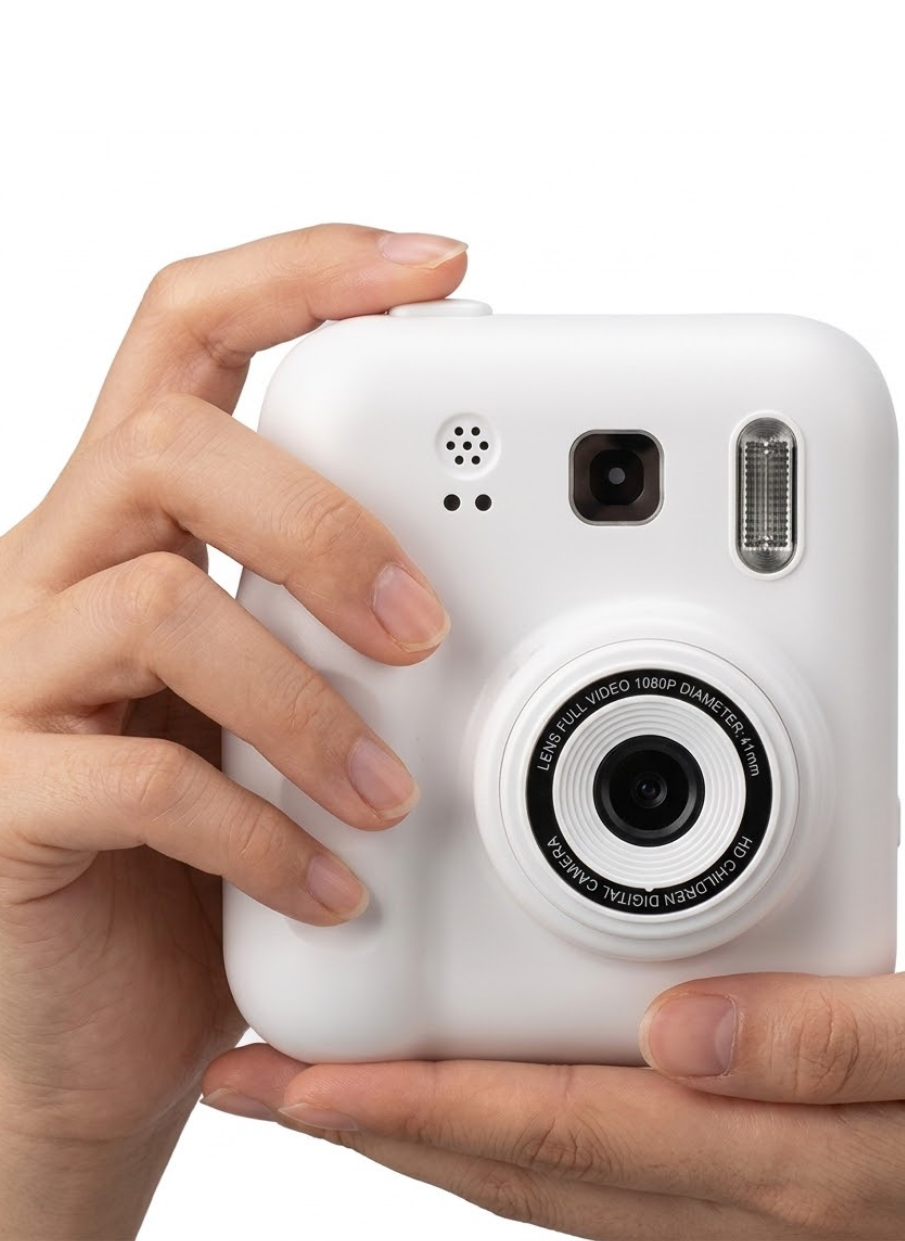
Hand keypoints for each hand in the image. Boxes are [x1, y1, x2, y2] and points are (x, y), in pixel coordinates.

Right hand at [0, 224, 466, 1237]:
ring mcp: (18, 680)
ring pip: (155, 602)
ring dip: (306, 700)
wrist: (96, 1011)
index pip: (190, 331)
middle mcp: (60, 570)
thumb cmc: (209, 843)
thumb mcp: (284, 698)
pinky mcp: (6, 800)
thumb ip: (341, 620)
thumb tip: (486, 573)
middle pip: (172, 441)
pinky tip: (332, 883)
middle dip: (320, 516)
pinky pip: (142, 783)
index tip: (435, 264)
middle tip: (424, 625)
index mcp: (137, 519)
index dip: (302, 273)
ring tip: (391, 792)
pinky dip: (262, 833)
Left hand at [204, 928, 904, 1238]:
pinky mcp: (782, 1171)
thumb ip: (834, 1039)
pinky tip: (506, 1097)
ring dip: (439, 1133)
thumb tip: (678, 1031)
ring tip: (348, 1089)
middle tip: (271, 1084)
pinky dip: (530, 1130)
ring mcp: (764, 1197)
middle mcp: (754, 1193)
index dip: (415, 1104)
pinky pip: (618, 1161)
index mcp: (784, 1156)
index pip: (554, 1131)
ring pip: (556, 1174)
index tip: (302, 1079)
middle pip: (523, 1166)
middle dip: (382, 1127)